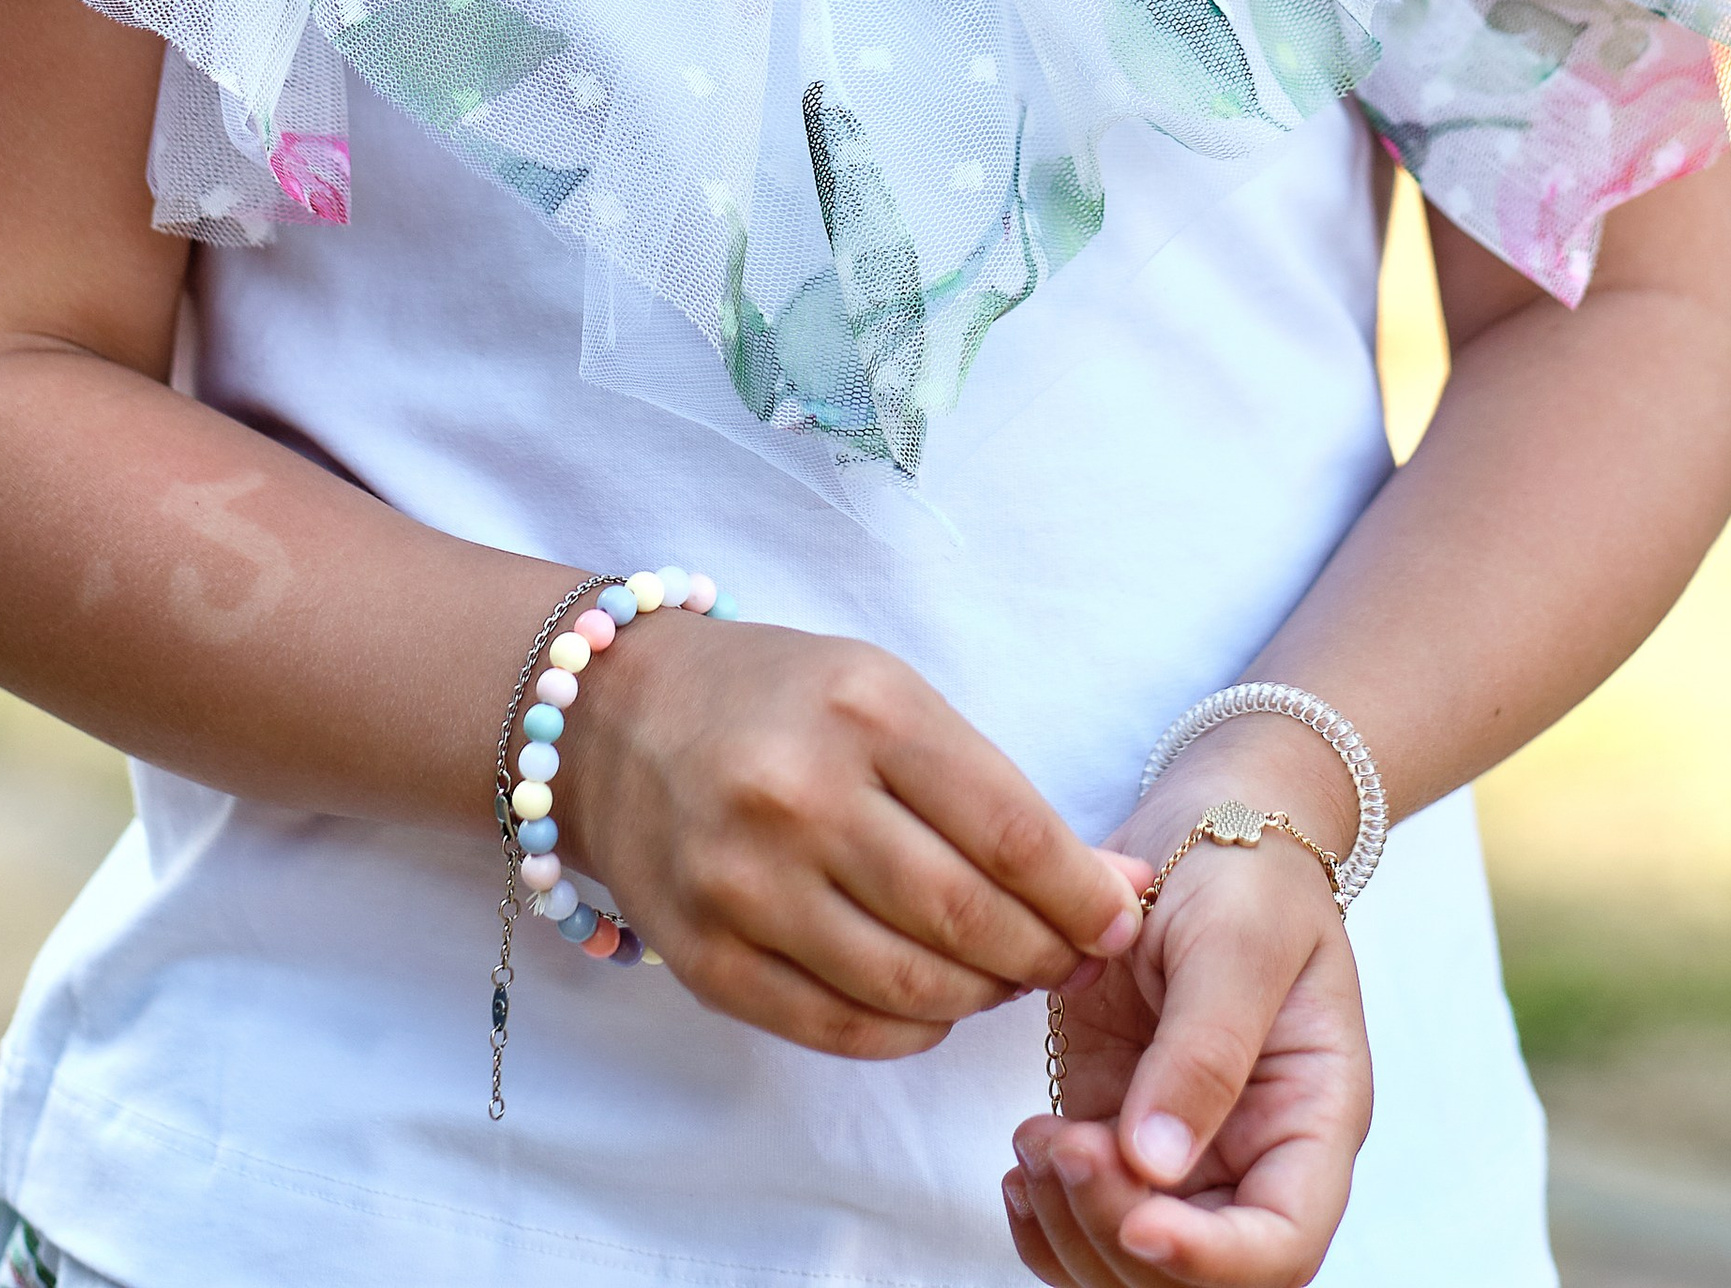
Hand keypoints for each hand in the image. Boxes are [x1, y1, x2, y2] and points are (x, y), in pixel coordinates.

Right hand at [559, 610, 1146, 1058]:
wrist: (612, 719)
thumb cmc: (779, 701)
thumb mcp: (888, 698)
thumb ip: (992, 791)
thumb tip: (1114, 889)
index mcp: (864, 709)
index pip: (1010, 832)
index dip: (1083, 896)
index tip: (1119, 919)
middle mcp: (800, 794)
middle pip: (966, 919)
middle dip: (1043, 955)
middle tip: (1068, 959)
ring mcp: (744, 883)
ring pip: (910, 988)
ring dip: (981, 998)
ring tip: (1001, 977)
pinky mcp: (705, 958)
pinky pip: (839, 1029)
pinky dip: (908, 1032)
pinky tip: (930, 1003)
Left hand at [1003, 807, 1370, 1282]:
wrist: (1201, 828)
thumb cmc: (1245, 870)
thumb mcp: (1237, 937)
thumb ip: (1205, 1047)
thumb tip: (1155, 1163)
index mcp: (1311, 1119)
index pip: (1283, 1244)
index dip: (1212, 1261)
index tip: (1138, 1219)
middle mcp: (1252, 1160)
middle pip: (1198, 1275)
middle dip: (1117, 1232)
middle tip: (1058, 1142)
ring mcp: (1182, 1157)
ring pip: (1131, 1269)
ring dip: (1070, 1228)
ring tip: (1032, 1139)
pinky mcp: (1118, 1137)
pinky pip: (1086, 1227)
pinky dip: (1044, 1223)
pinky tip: (1021, 1162)